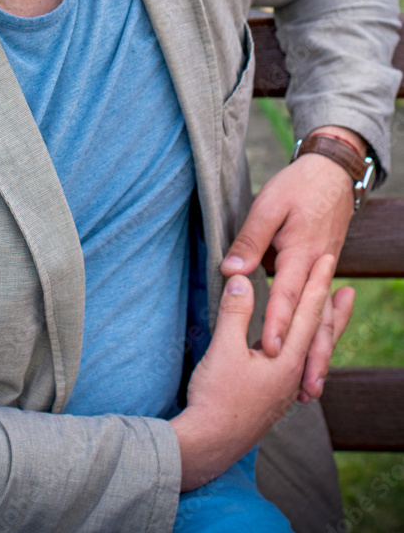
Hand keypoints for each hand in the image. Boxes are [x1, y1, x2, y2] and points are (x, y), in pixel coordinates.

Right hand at [170, 256, 353, 490]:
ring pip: (309, 352)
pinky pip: (298, 364)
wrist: (209, 444)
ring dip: (322, 330)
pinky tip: (297, 351)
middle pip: (318, 337)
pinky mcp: (271, 397)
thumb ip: (235, 311)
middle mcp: (292, 375)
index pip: (307, 313)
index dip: (317, 284)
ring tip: (330, 319)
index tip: (326, 261)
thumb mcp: (223, 348)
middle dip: (333, 312)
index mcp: (286, 359)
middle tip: (350, 291)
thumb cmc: (216, 397)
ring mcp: (283, 389)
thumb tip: (240, 277)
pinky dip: (305, 348)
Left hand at [220, 126, 360, 398]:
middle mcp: (317, 268)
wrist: (332, 173)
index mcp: (301, 253)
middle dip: (308, 357)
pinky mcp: (323, 272)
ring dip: (318, 354)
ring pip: (322, 321)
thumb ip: (250, 240)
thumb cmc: (296, 186)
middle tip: (302, 391)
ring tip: (312, 388)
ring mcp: (324, 272)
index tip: (266, 350)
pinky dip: (322, 336)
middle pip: (312, 320)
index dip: (276, 324)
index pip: (286, 295)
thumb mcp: (268, 205)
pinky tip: (315, 357)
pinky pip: (323, 311)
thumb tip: (232, 273)